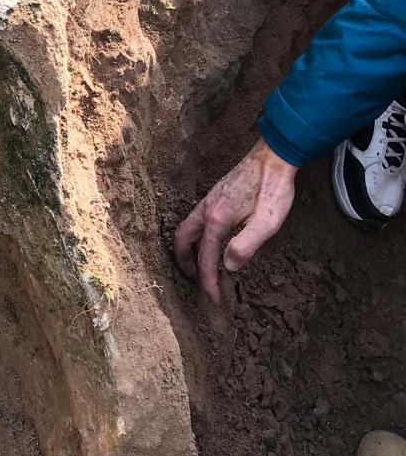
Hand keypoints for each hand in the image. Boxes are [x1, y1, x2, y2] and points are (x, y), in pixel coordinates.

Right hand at [174, 140, 296, 303]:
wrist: (273, 156)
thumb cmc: (273, 189)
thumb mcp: (266, 222)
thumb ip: (245, 245)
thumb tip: (228, 266)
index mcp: (216, 219)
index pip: (206, 257)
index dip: (208, 281)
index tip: (213, 298)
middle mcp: (206, 210)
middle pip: (182, 240)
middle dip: (184, 263)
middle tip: (194, 280)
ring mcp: (209, 201)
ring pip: (187, 229)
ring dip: (189, 249)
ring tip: (199, 264)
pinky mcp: (216, 196)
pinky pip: (196, 220)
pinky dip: (196, 236)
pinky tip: (212, 240)